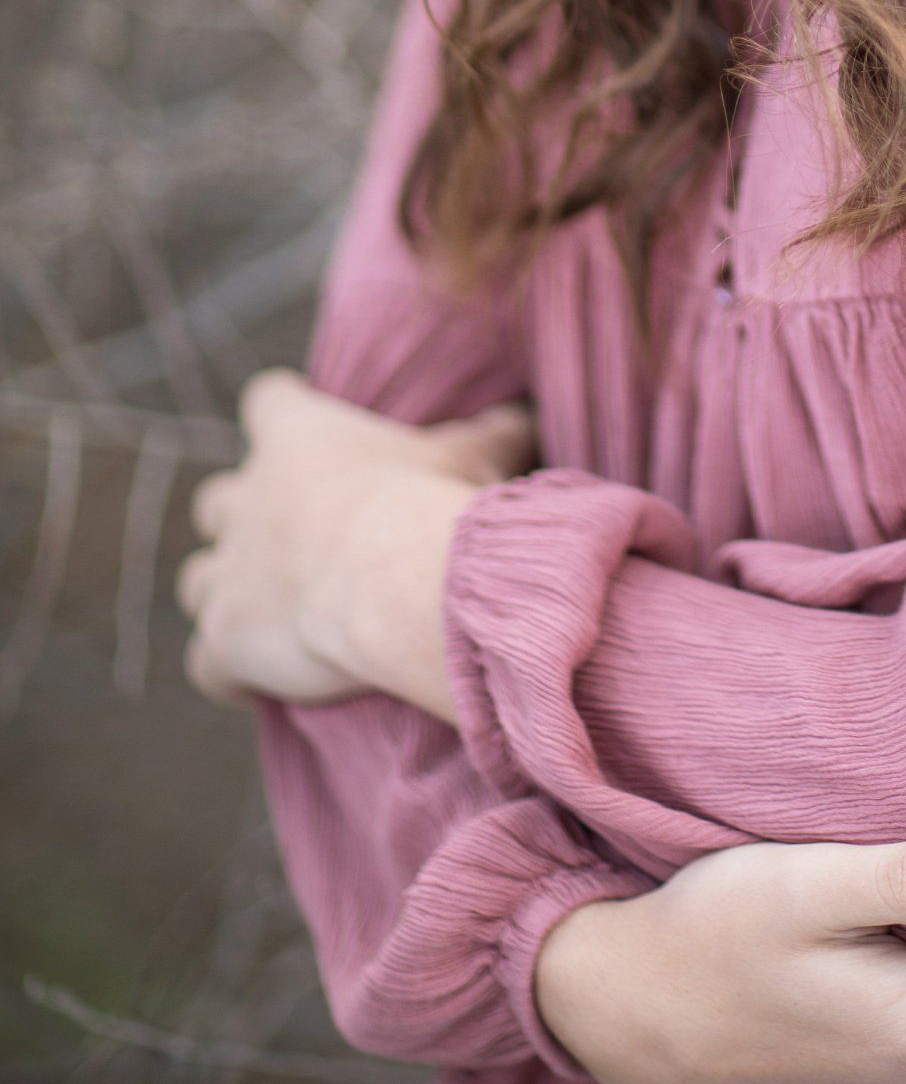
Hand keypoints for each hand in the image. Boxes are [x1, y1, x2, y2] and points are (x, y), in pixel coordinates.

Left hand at [177, 370, 534, 710]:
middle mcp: (247, 498)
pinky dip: (225, 670)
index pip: (269, 401)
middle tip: (294, 542)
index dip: (284, 415)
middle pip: (217, 501)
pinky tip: (255, 682)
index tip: (302, 429)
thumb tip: (528, 417)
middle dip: (243, 521)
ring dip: (226, 594)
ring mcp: (227, 572)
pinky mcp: (222, 639)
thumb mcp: (473, 458)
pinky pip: (205, 661)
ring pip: (198, 579)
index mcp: (297, 436)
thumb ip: (495, 435)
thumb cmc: (431, 504)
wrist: (395, 584)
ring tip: (270, 616)